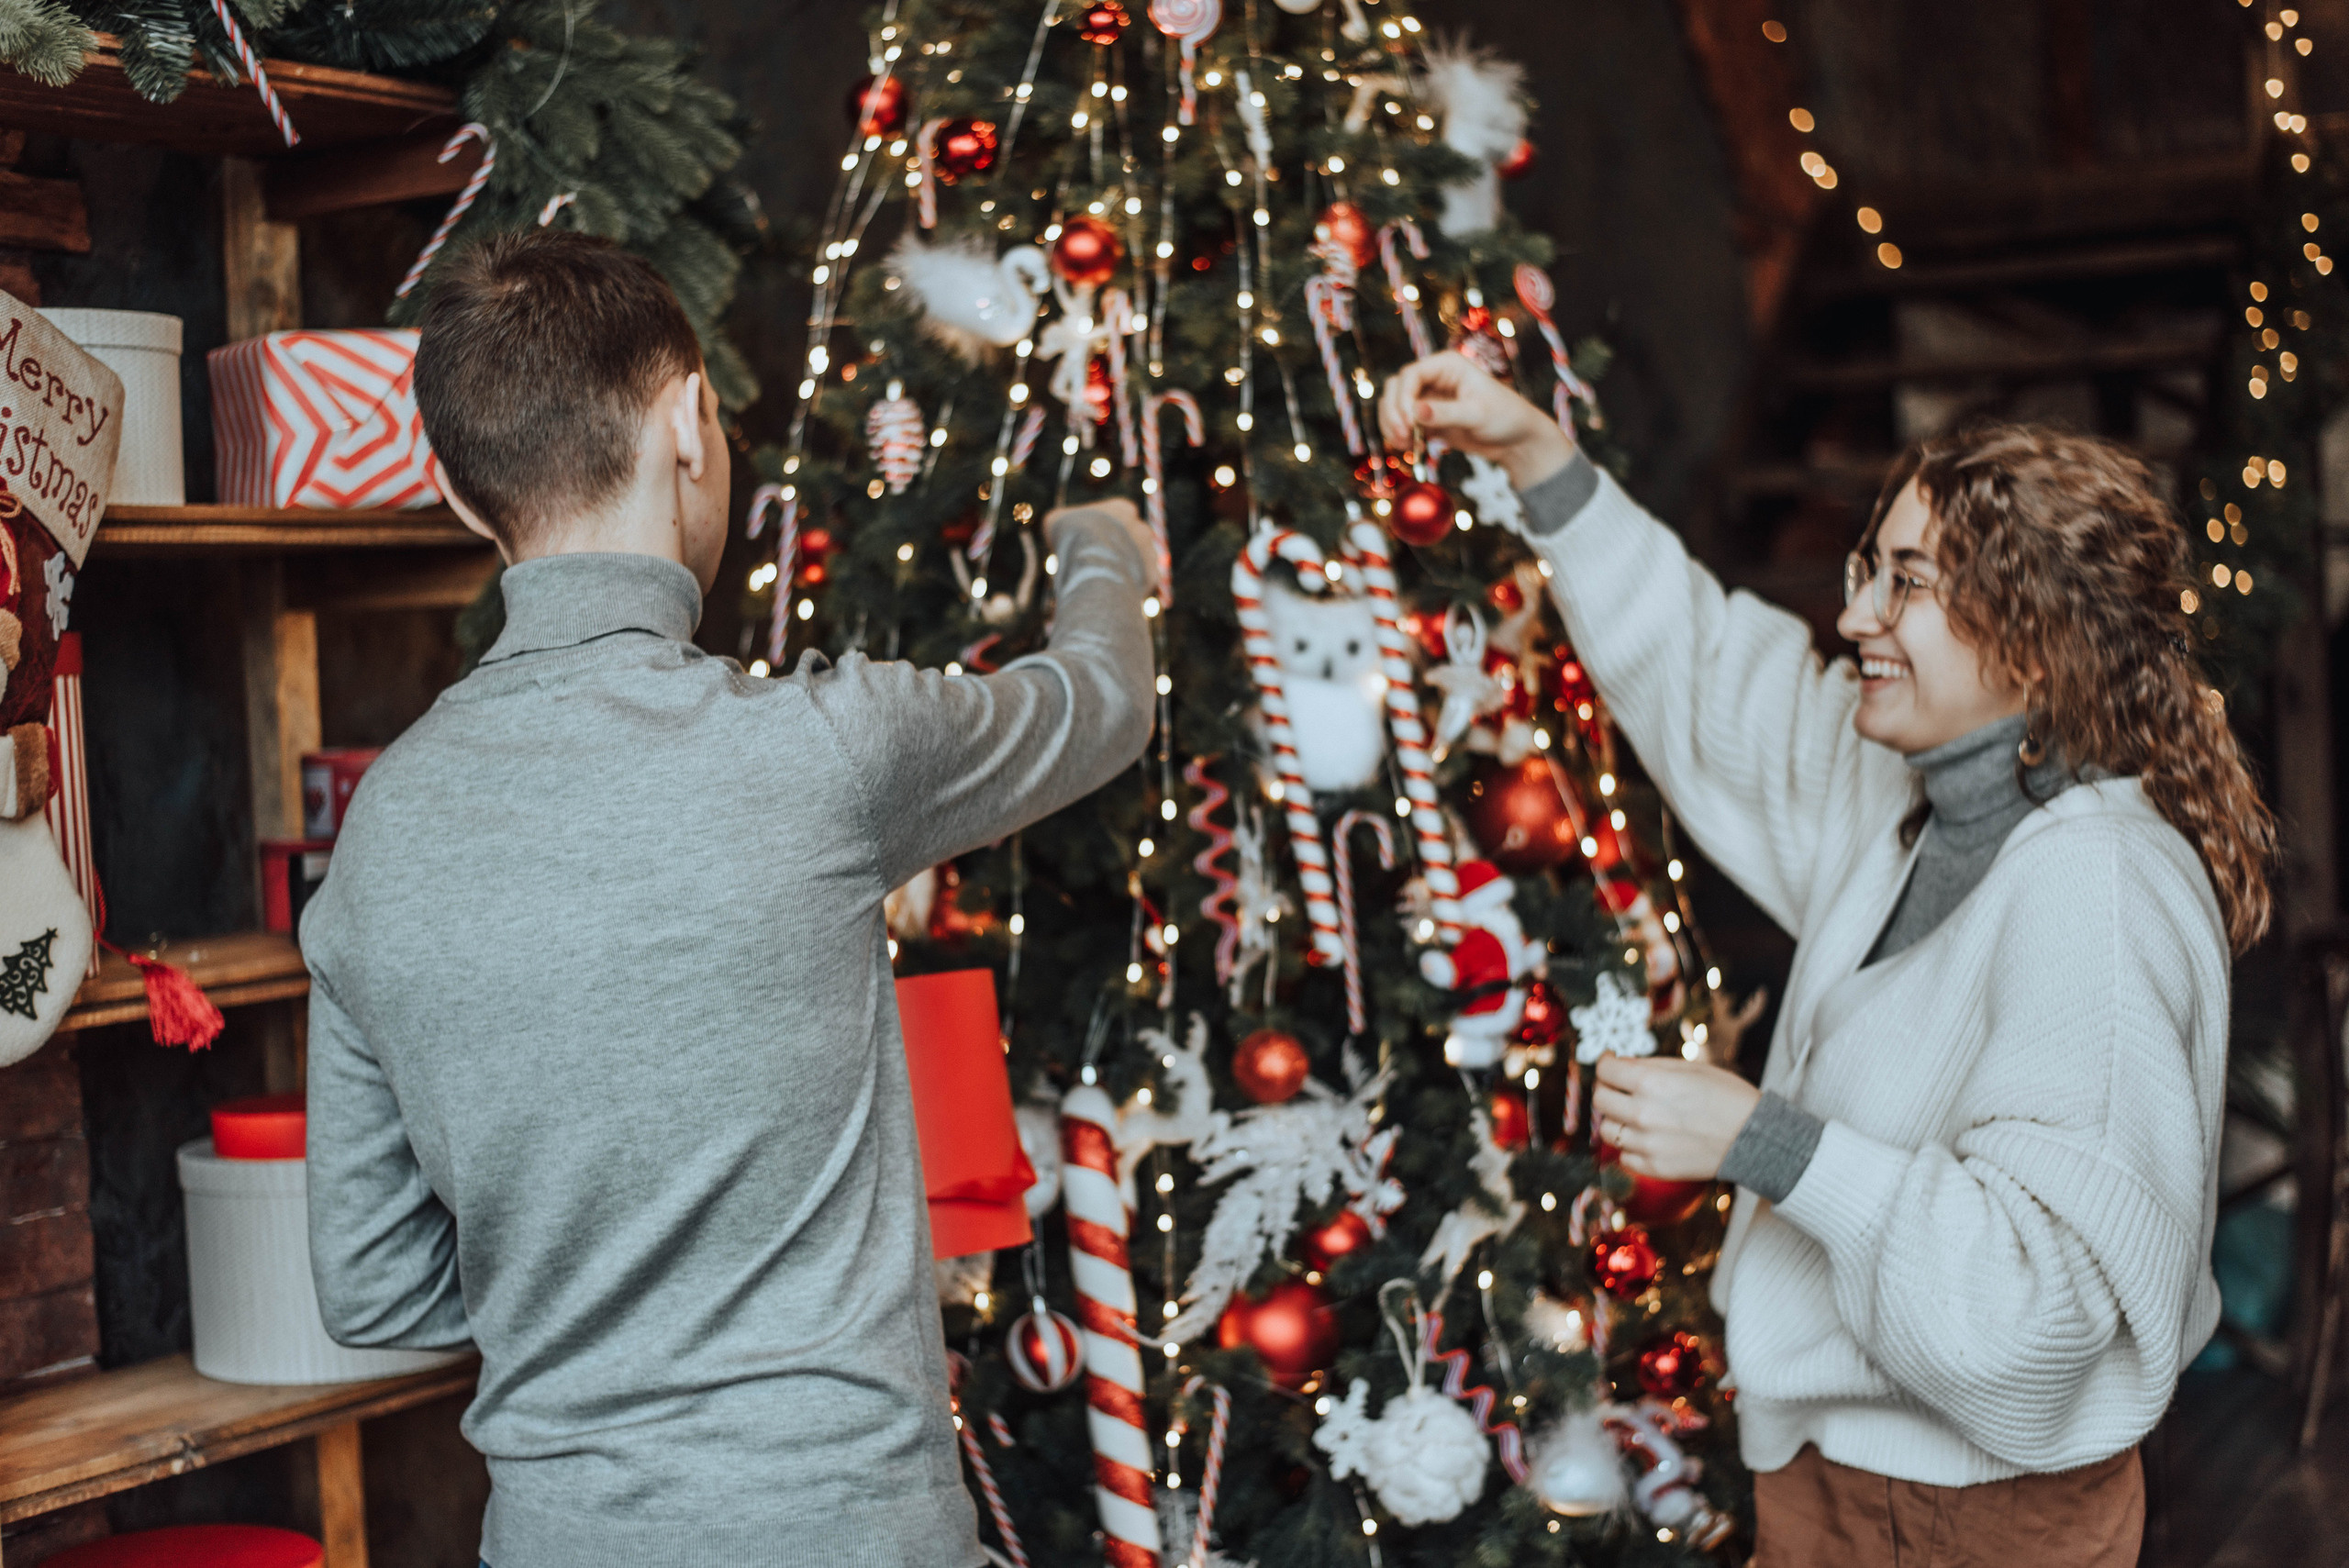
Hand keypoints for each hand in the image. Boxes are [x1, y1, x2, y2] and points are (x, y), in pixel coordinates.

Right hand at [1044, 497, 1162, 596]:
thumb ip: (1062, 521)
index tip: (1091, 539)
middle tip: (1098, 562)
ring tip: (1104, 581)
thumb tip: (1056, 527)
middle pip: (1131, 538)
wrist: (1094, 564)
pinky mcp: (1152, 576)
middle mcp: (1142, 528)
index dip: (1104, 528)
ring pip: (1139, 560)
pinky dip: (1130, 588)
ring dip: (1125, 568)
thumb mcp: (1056, 522)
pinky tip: (1113, 593)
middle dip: (1118, 548)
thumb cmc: (1073, 538)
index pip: (1120, 513)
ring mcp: (1150, 552)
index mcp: (1123, 509)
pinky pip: (1142, 582)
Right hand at [1378, 351, 1574, 489]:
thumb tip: (1415, 413)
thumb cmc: (1505, 417)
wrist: (1516, 440)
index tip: (1407, 422)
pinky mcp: (1427, 418)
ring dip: (1392, 424)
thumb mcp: (1477, 414)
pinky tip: (1408, 448)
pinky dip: (1399, 434)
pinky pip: (1402, 422)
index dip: (1402, 397)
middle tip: (1403, 436)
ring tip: (1404, 445)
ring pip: (1394, 405)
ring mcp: (1429, 398)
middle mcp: (1434, 377)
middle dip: (1393, 412)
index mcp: (1447, 365)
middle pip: (1395, 388)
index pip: (1411, 374)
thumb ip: (1445, 414)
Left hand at [1590, 1055, 1761, 1181]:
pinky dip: (1631, 1146)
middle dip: (1607, 1088)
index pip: (1605, 1070)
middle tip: (1619, 1087)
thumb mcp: (1690, 1067)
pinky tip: (1648, 1137)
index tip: (1611, 1062)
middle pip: (1600, 1100)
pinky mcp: (1655, 1167)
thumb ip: (1650, 1066)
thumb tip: (1621, 1064)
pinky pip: (1624, 1156)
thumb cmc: (1727, 1096)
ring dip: (1617, 1119)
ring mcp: (1647, 1143)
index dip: (1606, 1063)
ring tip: (1636, 1114)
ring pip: (1607, 1130)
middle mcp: (1643, 1113)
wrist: (1754, 1136)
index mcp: (1651, 1082)